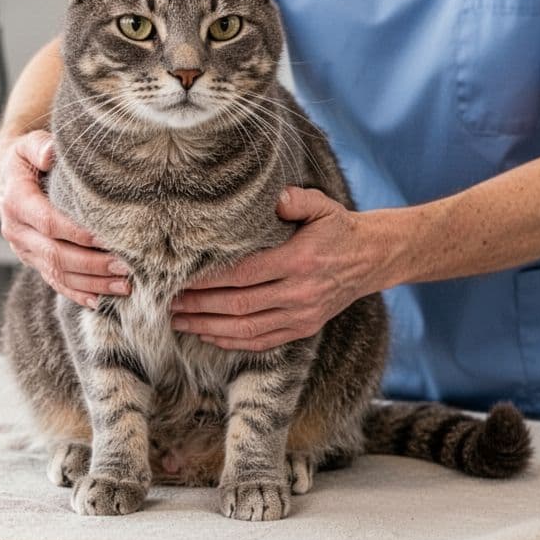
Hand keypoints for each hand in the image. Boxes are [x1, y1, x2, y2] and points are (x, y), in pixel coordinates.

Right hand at [0, 130, 128, 308]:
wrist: (8, 180)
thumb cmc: (28, 161)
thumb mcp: (29, 145)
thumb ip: (39, 146)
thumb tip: (51, 154)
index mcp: (16, 202)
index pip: (48, 222)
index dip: (76, 233)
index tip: (105, 238)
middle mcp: (17, 231)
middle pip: (55, 254)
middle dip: (92, 264)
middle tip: (125, 267)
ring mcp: (24, 251)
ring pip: (57, 274)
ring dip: (92, 283)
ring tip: (124, 285)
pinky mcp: (33, 262)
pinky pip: (55, 283)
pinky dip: (78, 293)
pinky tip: (101, 301)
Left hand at [170, 187, 383, 350]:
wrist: (371, 258)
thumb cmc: (338, 228)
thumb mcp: (322, 206)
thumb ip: (296, 199)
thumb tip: (273, 198)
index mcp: (300, 260)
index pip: (245, 274)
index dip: (210, 279)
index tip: (182, 277)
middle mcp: (300, 293)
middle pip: (240, 305)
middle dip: (200, 305)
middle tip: (168, 301)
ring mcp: (302, 316)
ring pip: (246, 329)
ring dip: (208, 327)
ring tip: (178, 320)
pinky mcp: (303, 329)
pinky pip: (261, 342)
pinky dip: (231, 342)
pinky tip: (207, 334)